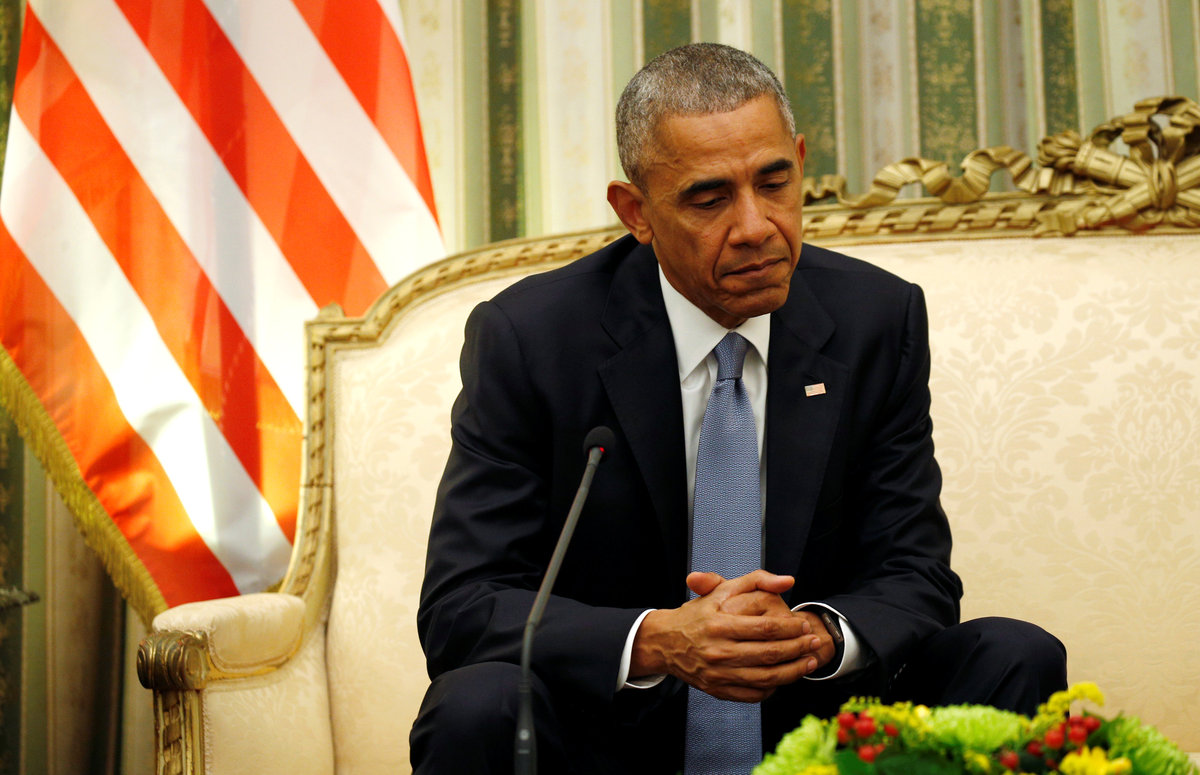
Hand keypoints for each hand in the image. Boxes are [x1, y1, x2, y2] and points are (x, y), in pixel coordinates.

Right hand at [629, 570, 821, 701]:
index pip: (766, 628)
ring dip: (794, 671)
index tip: (804, 624)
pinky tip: (786, 677)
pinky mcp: (718, 690)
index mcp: (719, 624)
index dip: (791, 628)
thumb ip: (757, 580)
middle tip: (814, 642)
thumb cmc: (699, 613)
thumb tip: (788, 581)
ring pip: (766, 677)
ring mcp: (718, 674)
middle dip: (799, 648)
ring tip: (810, 661)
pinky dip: (774, 688)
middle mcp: (718, 651)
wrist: (665, 642)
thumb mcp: (723, 589)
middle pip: (770, 654)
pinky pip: (754, 694)